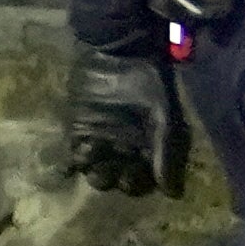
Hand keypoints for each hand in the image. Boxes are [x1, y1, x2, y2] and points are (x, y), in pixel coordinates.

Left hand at [66, 48, 187, 197]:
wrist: (120, 51)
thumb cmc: (148, 83)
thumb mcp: (163, 117)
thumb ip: (165, 153)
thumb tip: (173, 193)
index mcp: (146, 148)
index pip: (141, 179)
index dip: (137, 184)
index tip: (133, 178)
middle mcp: (122, 149)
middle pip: (115, 177)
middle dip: (113, 179)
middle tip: (112, 171)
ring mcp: (98, 139)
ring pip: (94, 168)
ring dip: (93, 171)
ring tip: (95, 165)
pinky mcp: (77, 128)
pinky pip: (74, 152)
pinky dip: (73, 161)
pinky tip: (72, 165)